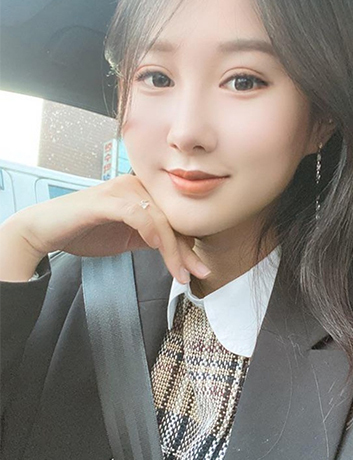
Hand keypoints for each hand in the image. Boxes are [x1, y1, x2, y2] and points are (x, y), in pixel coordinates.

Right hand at [2, 174, 209, 283]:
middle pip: (173, 217)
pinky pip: (138, 214)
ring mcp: (121, 190)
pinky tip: (156, 248)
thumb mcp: (128, 236)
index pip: (175, 217)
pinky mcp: (107, 200)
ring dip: (173, 249)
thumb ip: (152, 237)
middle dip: (188, 249)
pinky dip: (151, 231)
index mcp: (143, 192)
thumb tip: (181, 249)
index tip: (200, 268)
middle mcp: (136, 185)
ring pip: (160, 218)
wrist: (45, 230)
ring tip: (180, 274)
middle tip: (200, 273)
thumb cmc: (85, 231)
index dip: (190, 243)